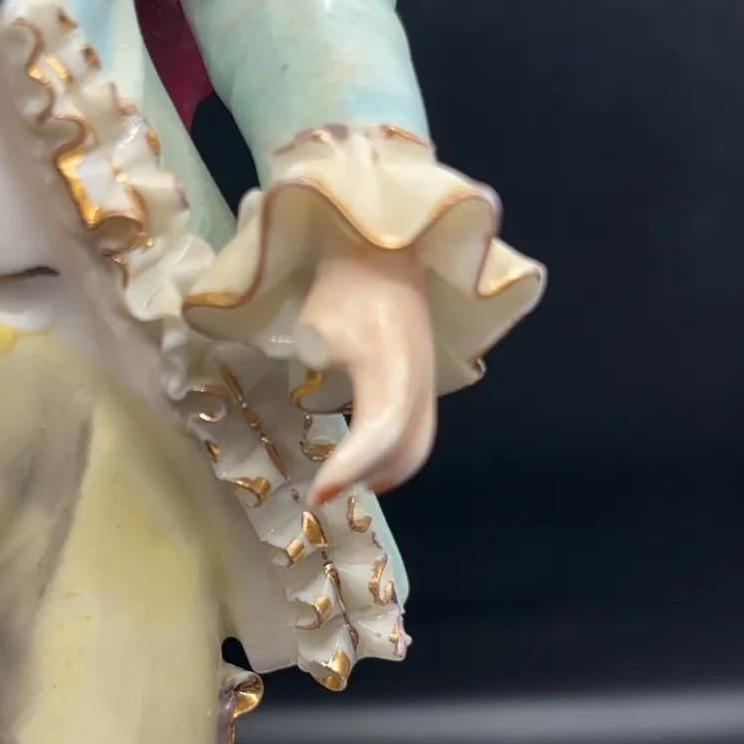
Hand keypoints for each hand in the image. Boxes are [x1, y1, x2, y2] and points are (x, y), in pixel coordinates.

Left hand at [295, 245, 435, 509]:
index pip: (380, 433)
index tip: (316, 490)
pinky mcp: (425, 378)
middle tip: (323, 492)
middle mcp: (421, 382)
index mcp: (395, 367)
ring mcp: (428, 381)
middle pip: (407, 450)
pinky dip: (394, 453)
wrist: (384, 251)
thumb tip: (319, 397)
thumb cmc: (344, 284)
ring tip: (344, 481)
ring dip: (385, 469)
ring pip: (418, 444)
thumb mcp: (317, 329)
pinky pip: (418, 428)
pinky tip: (366, 459)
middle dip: (366, 475)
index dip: (350, 468)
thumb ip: (319, 371)